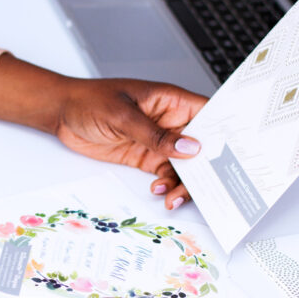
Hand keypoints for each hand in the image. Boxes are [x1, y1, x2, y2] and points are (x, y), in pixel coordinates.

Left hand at [0, 54, 206, 207]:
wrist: (61, 114)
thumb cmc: (89, 101)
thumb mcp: (122, 116)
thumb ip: (155, 134)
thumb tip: (189, 148)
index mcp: (172, 100)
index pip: (209, 115)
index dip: (226, 133)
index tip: (236, 155)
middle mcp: (170, 121)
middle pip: (201, 147)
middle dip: (206, 169)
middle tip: (207, 189)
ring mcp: (159, 141)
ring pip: (184, 166)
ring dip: (183, 183)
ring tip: (172, 197)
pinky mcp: (145, 157)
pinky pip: (165, 174)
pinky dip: (166, 186)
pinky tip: (159, 192)